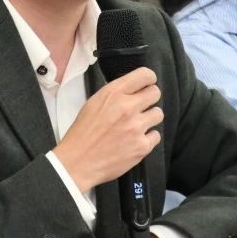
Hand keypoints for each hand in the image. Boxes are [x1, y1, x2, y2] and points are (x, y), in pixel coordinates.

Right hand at [52, 67, 162, 192]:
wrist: (78, 162)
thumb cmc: (83, 133)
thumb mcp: (93, 103)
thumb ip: (115, 94)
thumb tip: (132, 90)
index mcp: (113, 93)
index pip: (145, 75)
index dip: (148, 79)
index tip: (147, 85)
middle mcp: (127, 107)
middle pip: (155, 93)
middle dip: (149, 99)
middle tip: (141, 107)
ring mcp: (136, 127)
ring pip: (158, 114)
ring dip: (149, 119)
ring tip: (136, 126)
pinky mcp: (141, 146)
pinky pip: (156, 135)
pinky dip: (147, 139)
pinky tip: (135, 140)